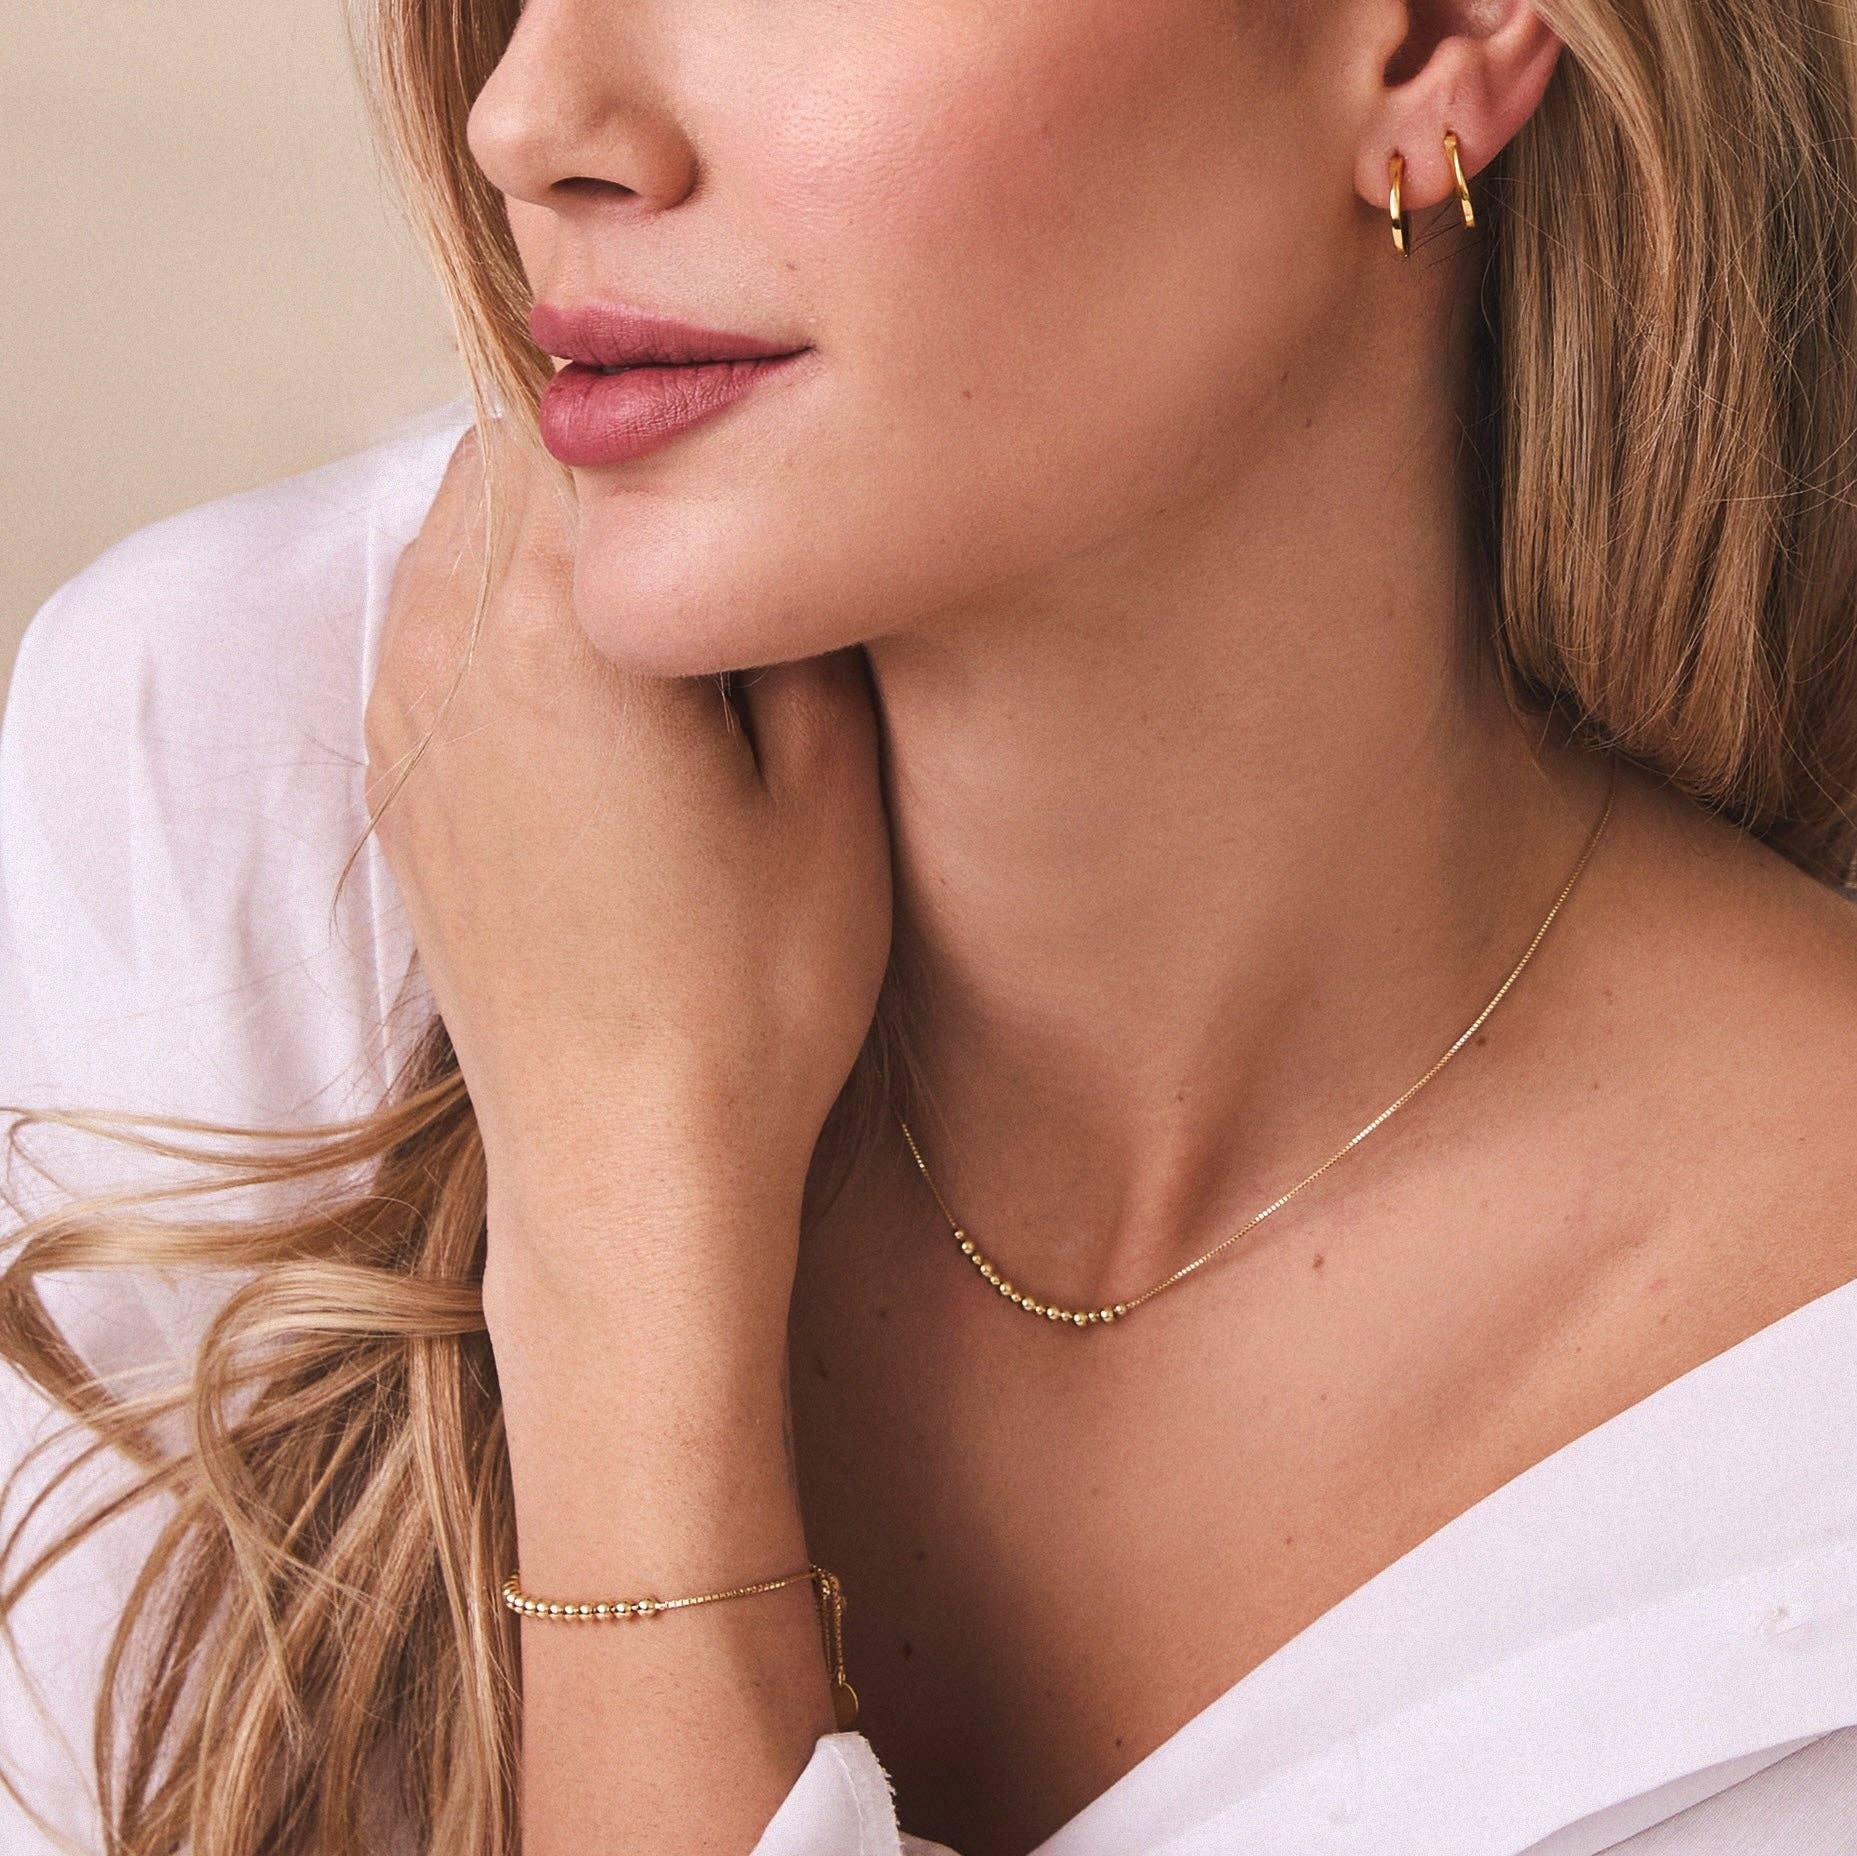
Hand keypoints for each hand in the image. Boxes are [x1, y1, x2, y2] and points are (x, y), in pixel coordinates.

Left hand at [363, 420, 892, 1321]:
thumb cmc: (750, 997)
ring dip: (545, 516)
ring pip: (453, 527)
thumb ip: (797, 622)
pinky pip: (422, 618)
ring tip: (657, 567)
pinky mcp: (398, 786)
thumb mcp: (831, 797)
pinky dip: (490, 594)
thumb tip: (774, 526)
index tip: (755, 415)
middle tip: (722, 487)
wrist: (624, 1163)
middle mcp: (452, 651)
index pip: (593, 419)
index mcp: (564, 631)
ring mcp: (407, 721)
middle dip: (613, 448)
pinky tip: (580, 656)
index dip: (684, 399)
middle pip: (508, 453)